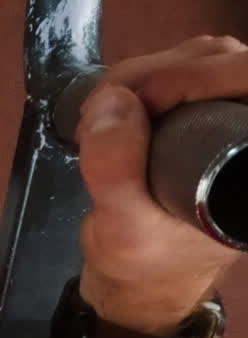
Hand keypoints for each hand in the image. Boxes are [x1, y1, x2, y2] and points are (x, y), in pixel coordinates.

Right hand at [75, 36, 246, 334]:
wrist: (143, 280)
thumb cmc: (143, 262)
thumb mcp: (120, 227)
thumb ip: (115, 168)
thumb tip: (111, 100)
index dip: (200, 75)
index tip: (139, 98)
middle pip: (226, 62)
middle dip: (159, 72)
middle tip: (103, 106)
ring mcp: (237, 119)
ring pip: (205, 58)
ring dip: (146, 73)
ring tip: (103, 112)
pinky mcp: (215, 112)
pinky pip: (188, 68)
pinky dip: (145, 78)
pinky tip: (118, 108)